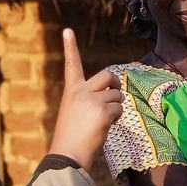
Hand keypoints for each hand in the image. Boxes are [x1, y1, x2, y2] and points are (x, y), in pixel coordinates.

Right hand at [48, 28, 123, 168]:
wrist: (68, 154)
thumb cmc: (73, 137)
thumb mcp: (76, 112)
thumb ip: (90, 99)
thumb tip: (114, 94)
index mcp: (71, 91)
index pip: (71, 65)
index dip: (69, 47)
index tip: (67, 30)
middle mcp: (80, 91)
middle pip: (108, 76)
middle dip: (116, 86)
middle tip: (112, 101)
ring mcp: (91, 100)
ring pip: (117, 96)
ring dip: (116, 109)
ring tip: (101, 122)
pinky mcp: (102, 111)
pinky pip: (119, 110)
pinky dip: (116, 119)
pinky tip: (104, 127)